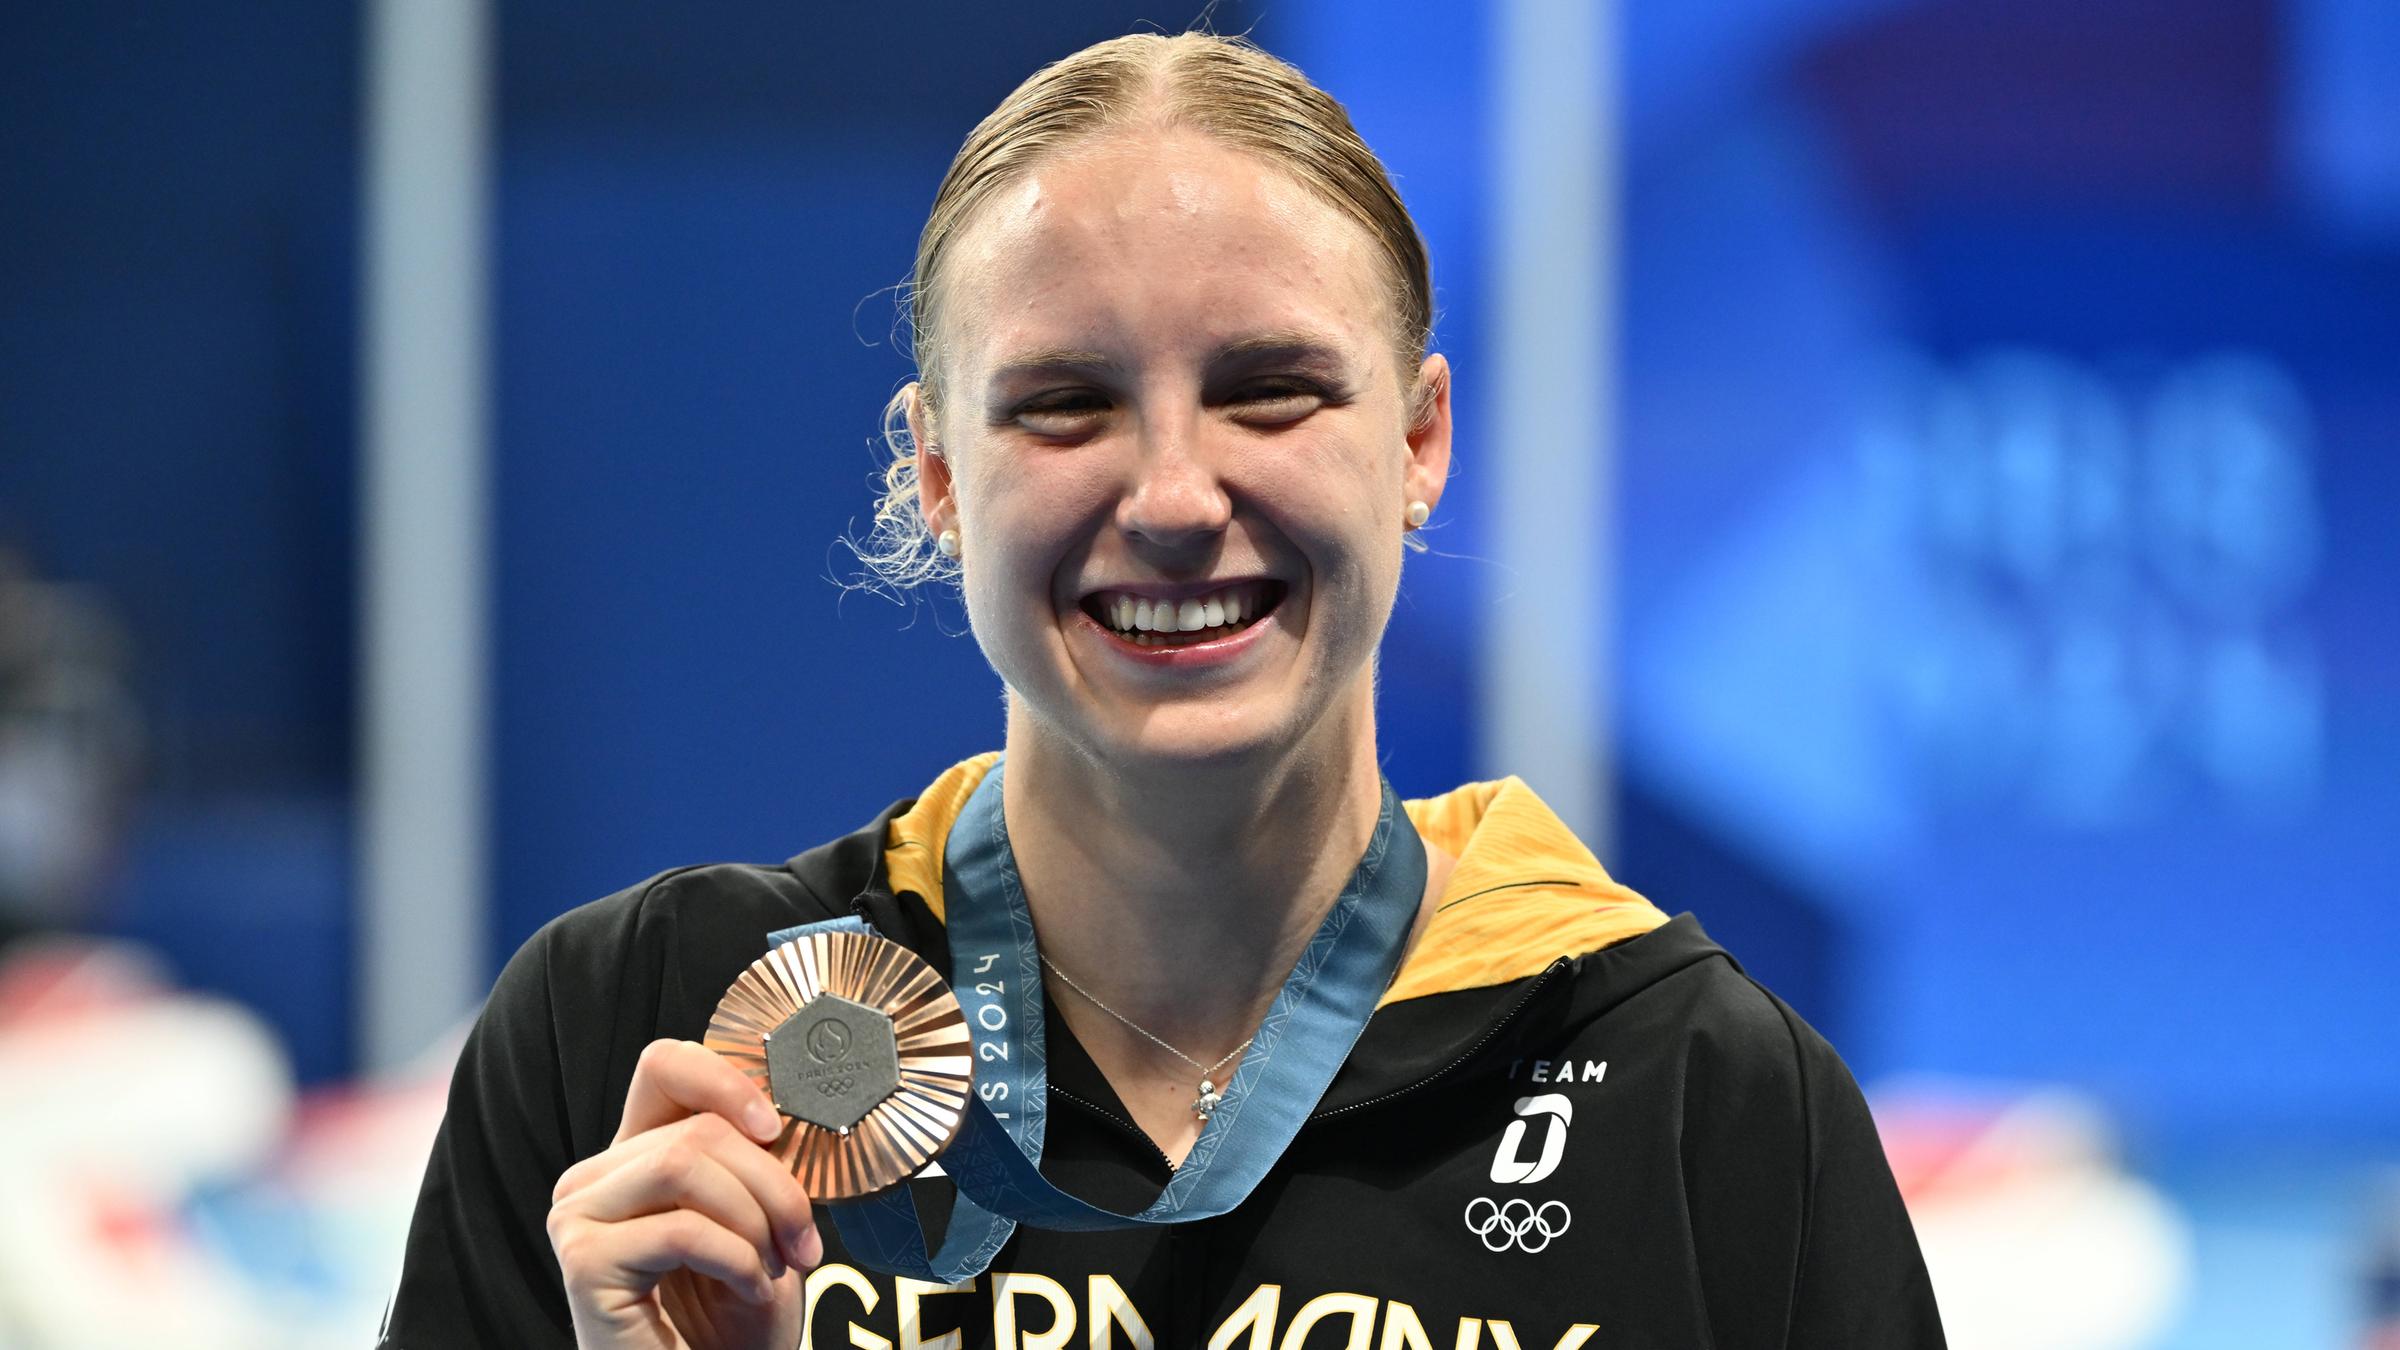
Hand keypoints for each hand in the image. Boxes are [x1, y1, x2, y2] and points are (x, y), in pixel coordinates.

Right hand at [549, 1038, 822, 1349]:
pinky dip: (736, 1259)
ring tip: (772, 1266)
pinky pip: (681, 1228)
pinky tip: (747, 1288)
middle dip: (772, 1184)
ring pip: (684, 1164)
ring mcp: (580, 1217)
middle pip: (696, 1129)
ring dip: (754, 1219)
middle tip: (802, 1241)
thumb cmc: (731, 1321)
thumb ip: (753, 1163)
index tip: (773, 1129)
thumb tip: (785, 1111)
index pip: (664, 1067)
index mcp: (636, 1157)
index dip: (724, 1080)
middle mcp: (595, 1179)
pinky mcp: (584, 1262)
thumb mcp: (756, 1223)